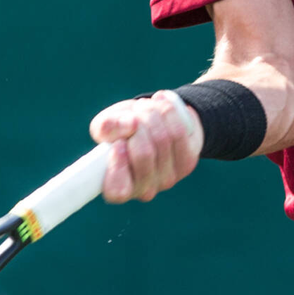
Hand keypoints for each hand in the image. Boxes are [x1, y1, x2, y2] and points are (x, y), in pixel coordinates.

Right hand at [88, 90, 203, 202]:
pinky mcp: (187, 164)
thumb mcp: (107, 125)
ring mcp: (167, 179)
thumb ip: (106, 126)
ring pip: (162, 139)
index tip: (118, 144)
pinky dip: (168, 111)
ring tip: (144, 107)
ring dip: (151, 113)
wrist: (156, 122)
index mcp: (117, 187)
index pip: (117, 191)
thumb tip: (129, 125)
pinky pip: (179, 131)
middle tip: (133, 115)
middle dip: (137, 123)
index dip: (118, 167)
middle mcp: (143, 190)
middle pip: (144, 153)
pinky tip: (161, 104)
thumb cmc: (123, 129)